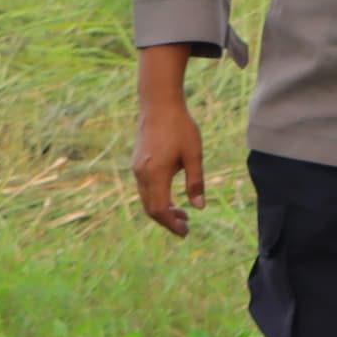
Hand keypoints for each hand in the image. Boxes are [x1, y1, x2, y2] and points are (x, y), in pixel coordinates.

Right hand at [134, 48, 204, 236]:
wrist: (158, 104)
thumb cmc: (180, 127)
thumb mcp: (194, 155)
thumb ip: (196, 182)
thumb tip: (199, 207)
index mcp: (156, 174)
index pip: (160, 209)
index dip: (172, 224)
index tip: (185, 232)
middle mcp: (141, 174)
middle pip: (151, 209)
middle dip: (167, 221)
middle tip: (186, 226)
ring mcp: (137, 168)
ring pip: (146, 199)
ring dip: (162, 210)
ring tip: (183, 212)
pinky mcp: (137, 163)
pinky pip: (144, 189)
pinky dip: (156, 198)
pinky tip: (171, 196)